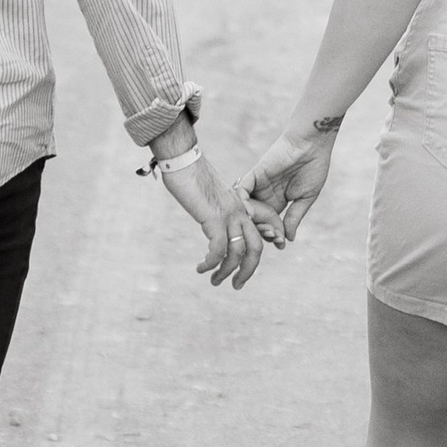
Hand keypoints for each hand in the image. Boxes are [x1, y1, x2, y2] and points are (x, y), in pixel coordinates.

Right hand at [155, 141, 262, 288]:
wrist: (183, 161)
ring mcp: (229, 215)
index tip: (253, 262)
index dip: (263, 245)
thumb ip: (217, 210)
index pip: (264, 228)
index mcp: (242, 205)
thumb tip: (212, 223)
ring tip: (214, 281)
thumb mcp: (211, 197)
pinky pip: (219, 249)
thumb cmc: (191, 176)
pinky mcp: (214, 218)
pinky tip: (202, 268)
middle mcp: (240, 211)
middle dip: (249, 270)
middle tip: (237, 285)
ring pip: (239, 253)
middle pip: (256, 247)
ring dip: (227, 272)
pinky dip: (211, 263)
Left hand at [245, 121, 337, 248]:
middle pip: (256, 220)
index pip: (270, 224)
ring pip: (246, 208)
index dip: (273, 235)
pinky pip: (241, 191)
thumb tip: (287, 239)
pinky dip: (242, 204)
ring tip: (261, 231)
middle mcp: (266, 196)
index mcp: (279, 202)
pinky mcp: (254, 175)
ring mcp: (258, 186)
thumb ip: (295, 217)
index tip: (281, 244)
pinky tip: (250, 215)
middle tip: (273, 238)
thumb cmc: (313, 168)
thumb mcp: (306, 197)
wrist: (312, 144)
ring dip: (251, 222)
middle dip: (262, 232)